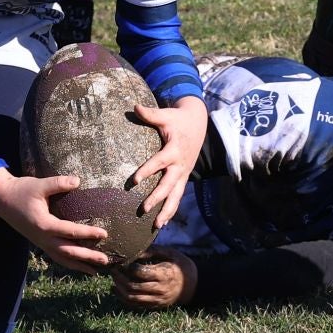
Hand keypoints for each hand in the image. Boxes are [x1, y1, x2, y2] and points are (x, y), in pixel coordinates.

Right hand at [0, 169, 109, 273]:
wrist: (1, 199)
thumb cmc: (21, 191)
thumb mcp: (39, 185)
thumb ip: (58, 183)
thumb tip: (77, 180)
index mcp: (44, 224)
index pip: (70, 231)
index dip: (88, 233)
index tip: (105, 234)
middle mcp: (42, 238)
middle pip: (68, 251)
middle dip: (87, 257)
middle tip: (105, 260)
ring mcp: (40, 242)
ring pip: (61, 258)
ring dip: (79, 265)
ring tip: (96, 271)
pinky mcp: (40, 242)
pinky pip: (56, 256)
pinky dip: (69, 262)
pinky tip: (80, 266)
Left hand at [112, 247, 197, 310]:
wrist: (193, 284)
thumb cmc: (180, 265)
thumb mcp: (170, 253)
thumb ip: (153, 251)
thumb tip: (135, 250)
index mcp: (164, 274)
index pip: (141, 272)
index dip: (129, 267)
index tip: (122, 261)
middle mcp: (159, 289)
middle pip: (133, 287)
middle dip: (120, 278)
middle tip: (113, 270)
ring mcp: (156, 299)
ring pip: (131, 298)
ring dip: (119, 289)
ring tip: (113, 279)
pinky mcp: (153, 305)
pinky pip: (134, 304)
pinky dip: (122, 298)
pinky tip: (116, 289)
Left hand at [131, 96, 208, 228]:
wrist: (198, 123)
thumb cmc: (177, 119)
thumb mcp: (165, 115)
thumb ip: (149, 114)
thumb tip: (134, 107)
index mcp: (174, 149)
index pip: (159, 162)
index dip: (147, 171)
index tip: (134, 181)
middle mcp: (180, 164)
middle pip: (169, 184)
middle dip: (157, 197)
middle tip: (143, 209)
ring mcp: (183, 172)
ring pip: (176, 195)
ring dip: (167, 210)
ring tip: (156, 225)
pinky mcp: (183, 177)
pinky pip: (177, 196)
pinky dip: (171, 209)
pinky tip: (162, 223)